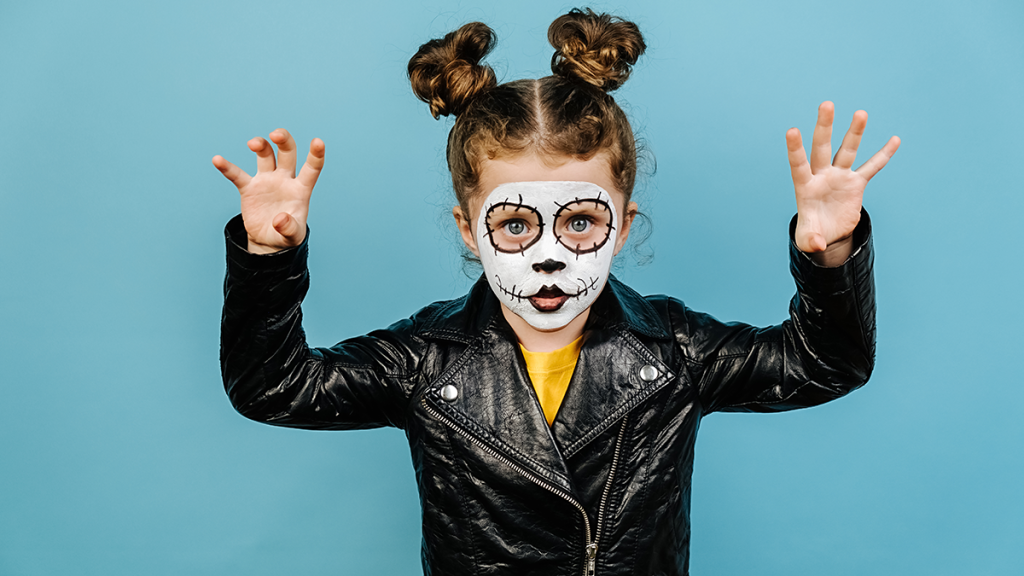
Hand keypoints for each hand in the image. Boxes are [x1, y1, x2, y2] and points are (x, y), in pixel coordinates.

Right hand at [212, 129, 324, 253]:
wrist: (268, 240)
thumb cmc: (286, 234)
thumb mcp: (293, 236)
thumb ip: (289, 228)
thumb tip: (279, 219)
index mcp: (301, 189)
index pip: (312, 168)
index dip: (316, 154)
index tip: (318, 141)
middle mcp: (284, 179)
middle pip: (287, 152)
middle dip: (283, 140)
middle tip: (276, 134)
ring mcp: (266, 181)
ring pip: (265, 155)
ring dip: (260, 145)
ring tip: (253, 144)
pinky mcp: (249, 188)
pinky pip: (237, 175)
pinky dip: (227, 167)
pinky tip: (218, 160)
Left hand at [787, 102, 899, 265]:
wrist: (827, 233)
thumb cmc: (812, 232)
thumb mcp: (808, 239)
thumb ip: (810, 239)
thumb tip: (819, 245)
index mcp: (805, 186)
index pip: (799, 164)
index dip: (795, 149)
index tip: (792, 130)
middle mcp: (821, 176)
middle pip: (822, 148)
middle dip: (824, 127)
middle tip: (826, 104)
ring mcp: (839, 177)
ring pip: (847, 151)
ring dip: (854, 133)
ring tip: (861, 113)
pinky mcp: (856, 184)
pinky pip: (871, 167)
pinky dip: (883, 155)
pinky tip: (895, 139)